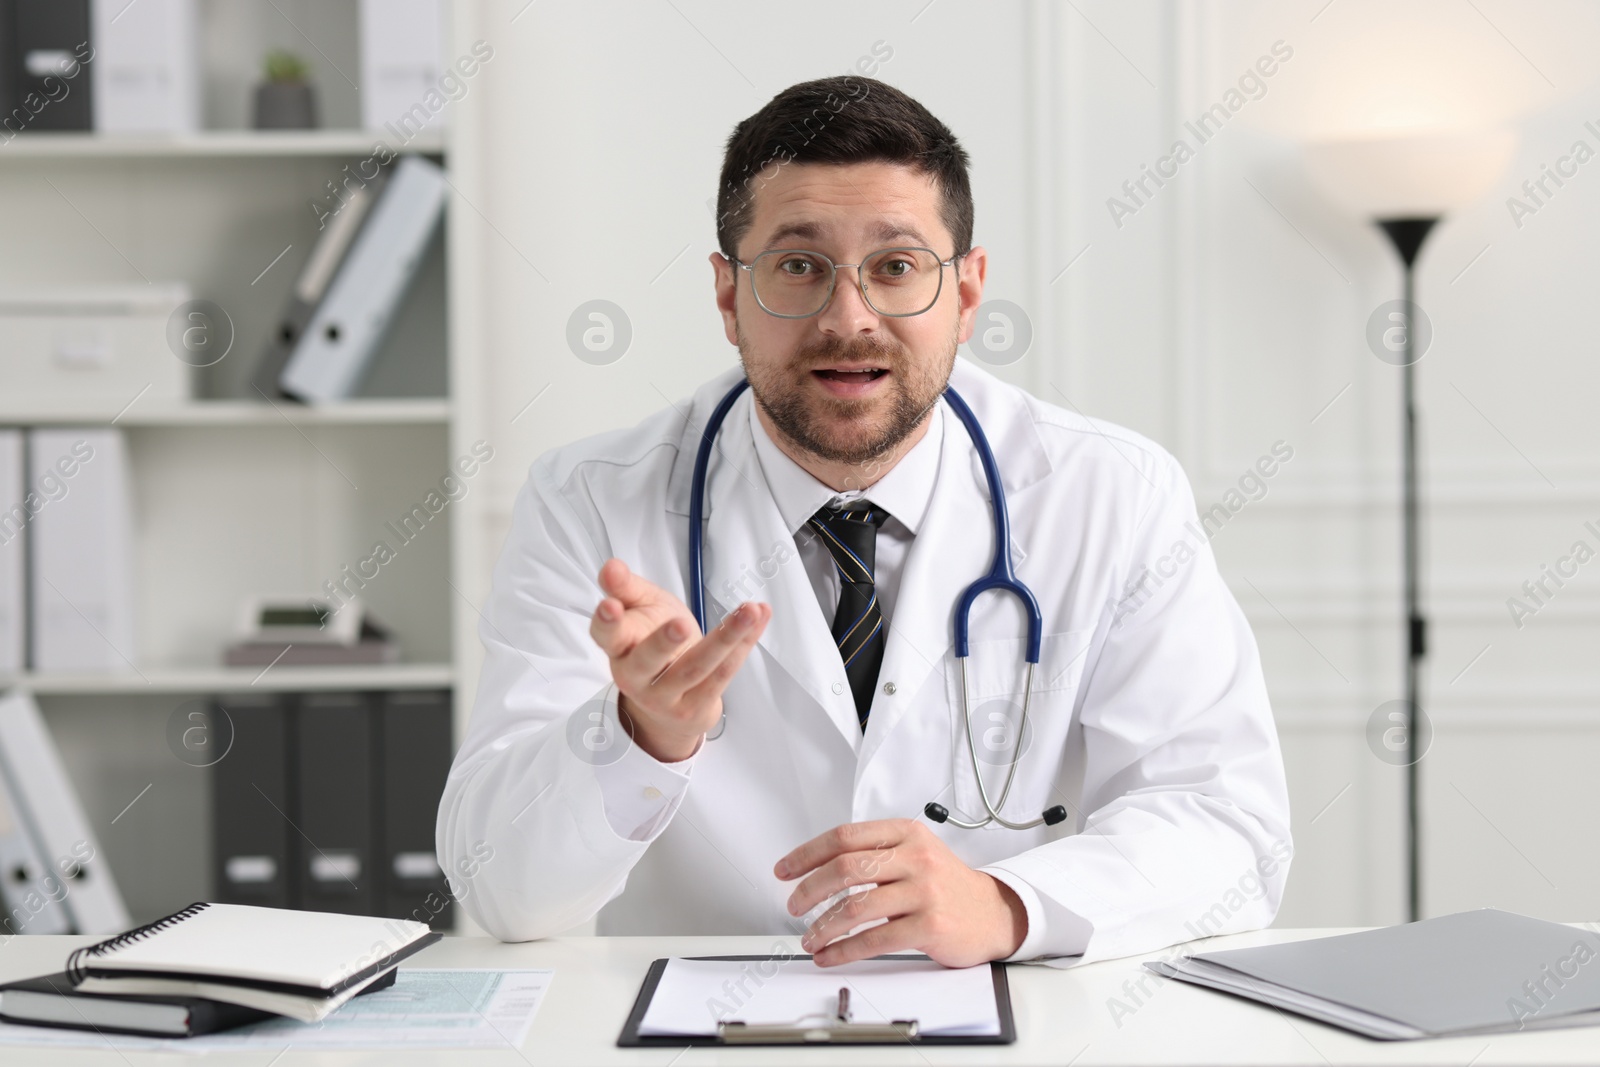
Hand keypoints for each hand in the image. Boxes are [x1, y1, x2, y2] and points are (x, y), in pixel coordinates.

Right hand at [588, 558, 770, 762]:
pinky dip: (744, 643)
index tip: (610, 605)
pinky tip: (758, 618)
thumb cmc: (650, 644)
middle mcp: (636, 678)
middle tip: (680, 625)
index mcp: (619, 649)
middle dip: (663, 643)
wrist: (667, 704)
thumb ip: (625, 587)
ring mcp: (666, 697)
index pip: (607, 636)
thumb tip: (611, 567)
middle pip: (648, 662)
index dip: (606, 622)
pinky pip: (724, 673)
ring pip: (697, 667)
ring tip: (748, 611)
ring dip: (726, 637)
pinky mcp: (696, 705)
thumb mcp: (638, 610)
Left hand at [775, 819, 1027, 967]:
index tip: (785, 870)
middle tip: (794, 905)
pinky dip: (844, 951)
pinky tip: (831, 956)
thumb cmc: (946, 885)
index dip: (807, 853)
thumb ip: (874, 853)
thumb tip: (817, 869)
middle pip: (845, 868)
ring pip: (856, 906)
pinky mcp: (929, 925)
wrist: (994, 913)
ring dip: (823, 926)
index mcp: (905, 833)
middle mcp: (915, 857)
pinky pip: (874, 939)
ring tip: (810, 938)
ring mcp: (924, 891)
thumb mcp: (914, 853)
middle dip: (809, 889)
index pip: (844, 836)